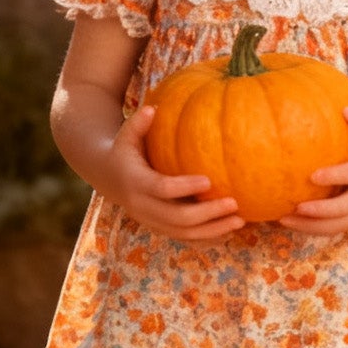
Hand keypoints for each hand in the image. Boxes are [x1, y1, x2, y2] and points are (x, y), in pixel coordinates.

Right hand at [103, 104, 244, 240]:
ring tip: (239, 221)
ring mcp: (151, 222)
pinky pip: (185, 238)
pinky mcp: (159, 228)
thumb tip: (152, 108)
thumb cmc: (124, 151)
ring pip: (184, 233)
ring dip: (213, 230)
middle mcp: (143, 207)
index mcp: (136, 183)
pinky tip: (229, 232)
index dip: (185, 187)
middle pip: (178, 218)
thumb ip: (138, 123)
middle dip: (207, 214)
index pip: (162, 189)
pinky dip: (207, 238)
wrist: (108, 178)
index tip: (209, 180)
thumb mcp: (126, 136)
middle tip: (234, 203)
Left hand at [280, 104, 347, 235]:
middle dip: (322, 212)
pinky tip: (296, 223)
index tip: (312, 176)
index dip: (336, 177)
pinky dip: (318, 229)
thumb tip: (345, 111)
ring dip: (314, 227)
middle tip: (295, 208)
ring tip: (286, 221)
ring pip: (343, 224)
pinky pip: (342, 227)